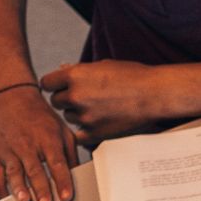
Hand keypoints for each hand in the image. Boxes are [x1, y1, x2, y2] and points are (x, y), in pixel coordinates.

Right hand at [0, 85, 78, 200]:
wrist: (12, 99)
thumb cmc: (41, 119)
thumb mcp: (62, 130)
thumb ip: (70, 154)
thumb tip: (78, 177)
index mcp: (48, 139)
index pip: (57, 162)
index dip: (63, 180)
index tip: (67, 197)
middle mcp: (27, 144)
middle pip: (35, 170)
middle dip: (41, 189)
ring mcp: (9, 150)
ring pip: (14, 173)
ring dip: (19, 189)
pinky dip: (0, 191)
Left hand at [41, 61, 164, 144]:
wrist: (154, 94)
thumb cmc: (131, 76)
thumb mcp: (102, 65)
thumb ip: (79, 70)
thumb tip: (61, 70)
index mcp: (75, 76)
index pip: (46, 83)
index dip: (54, 85)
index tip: (60, 87)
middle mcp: (76, 96)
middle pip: (56, 102)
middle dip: (66, 100)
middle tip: (84, 98)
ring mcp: (84, 117)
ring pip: (68, 118)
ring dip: (77, 114)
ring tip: (99, 108)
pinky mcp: (94, 133)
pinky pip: (78, 135)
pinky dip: (85, 131)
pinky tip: (97, 123)